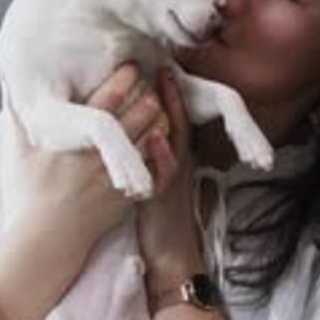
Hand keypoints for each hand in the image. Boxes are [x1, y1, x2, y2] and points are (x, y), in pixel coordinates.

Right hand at [5, 61, 170, 248]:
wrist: (47, 242)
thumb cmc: (31, 196)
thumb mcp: (21, 153)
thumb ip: (20, 118)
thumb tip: (15, 90)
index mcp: (74, 140)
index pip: (107, 100)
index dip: (123, 78)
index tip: (130, 65)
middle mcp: (100, 155)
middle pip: (140, 114)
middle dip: (148, 95)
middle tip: (150, 84)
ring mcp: (117, 175)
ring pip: (154, 137)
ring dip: (159, 118)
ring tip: (157, 107)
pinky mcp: (129, 194)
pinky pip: (156, 164)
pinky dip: (161, 147)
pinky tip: (160, 136)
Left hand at [137, 68, 204, 294]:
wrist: (170, 257)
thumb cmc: (159, 219)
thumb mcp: (157, 180)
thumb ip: (152, 157)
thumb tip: (142, 133)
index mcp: (171, 155)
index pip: (174, 116)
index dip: (170, 92)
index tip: (163, 66)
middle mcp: (174, 162)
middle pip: (177, 120)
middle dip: (171, 94)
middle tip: (164, 62)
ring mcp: (171, 178)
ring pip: (175, 140)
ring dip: (169, 114)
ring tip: (162, 85)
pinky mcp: (164, 196)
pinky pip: (166, 172)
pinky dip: (162, 153)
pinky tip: (155, 136)